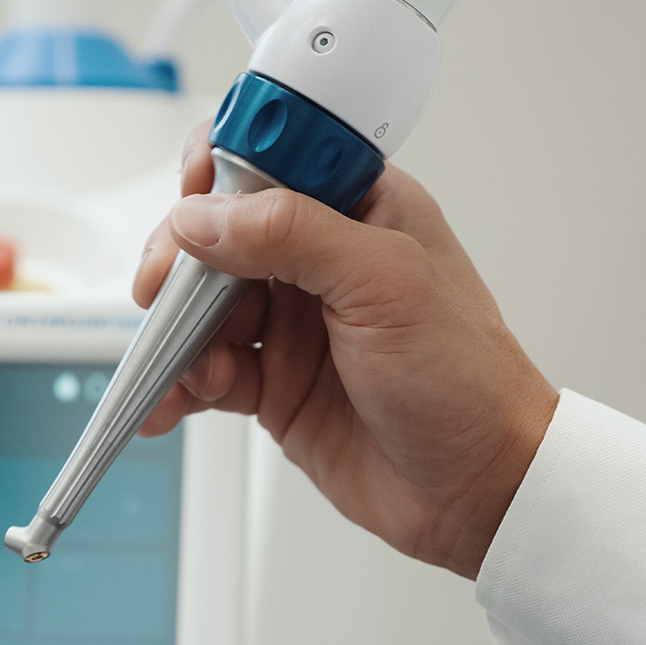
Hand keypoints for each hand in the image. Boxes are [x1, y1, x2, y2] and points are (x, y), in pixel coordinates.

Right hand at [133, 124, 558, 579]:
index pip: (270, 156)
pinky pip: (206, 367)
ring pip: (201, 303)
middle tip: (164, 291)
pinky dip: (181, 382)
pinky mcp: (275, 381)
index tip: (190, 198)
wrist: (481, 488)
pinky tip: (176, 400)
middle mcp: (321, 258)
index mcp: (359, 207)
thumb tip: (204, 216)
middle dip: (180, 260)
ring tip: (183, 366)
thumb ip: (291, 234)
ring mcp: (294, 321)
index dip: (219, 167)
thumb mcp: (384, 283)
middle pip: (217, 231)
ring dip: (175, 330)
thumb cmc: (467, 379)